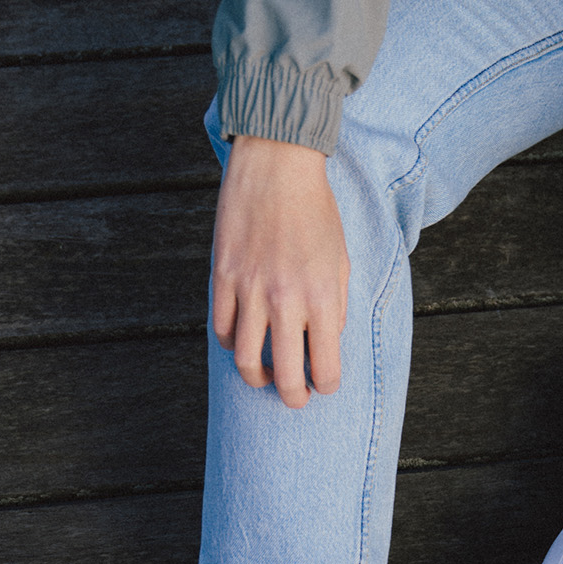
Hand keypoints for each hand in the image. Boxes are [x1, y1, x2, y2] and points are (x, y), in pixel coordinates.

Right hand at [211, 135, 349, 408]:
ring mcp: (250, 289)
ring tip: (264, 378)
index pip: (326, 366)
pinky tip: (241, 341)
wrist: (279, 164)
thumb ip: (337, 306)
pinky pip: (222, 328)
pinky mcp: (223, 276)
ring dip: (256, 378)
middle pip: (285, 374)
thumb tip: (326, 342)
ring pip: (245, 359)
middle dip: (292, 397)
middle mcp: (287, 300)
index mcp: (324, 298)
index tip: (324, 384)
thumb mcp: (341, 261)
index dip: (326, 384)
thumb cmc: (317, 212)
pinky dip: (231, 343)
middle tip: (295, 398)